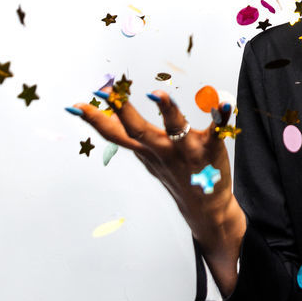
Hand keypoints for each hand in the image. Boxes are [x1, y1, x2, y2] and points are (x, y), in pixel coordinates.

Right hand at [67, 80, 245, 250]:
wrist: (207, 207)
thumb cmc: (175, 174)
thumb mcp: (146, 156)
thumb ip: (130, 134)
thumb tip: (105, 111)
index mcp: (146, 151)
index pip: (116, 134)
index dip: (96, 121)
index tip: (76, 106)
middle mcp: (163, 151)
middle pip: (138, 131)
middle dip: (122, 111)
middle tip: (107, 93)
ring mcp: (187, 150)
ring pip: (175, 130)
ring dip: (167, 112)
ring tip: (159, 94)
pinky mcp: (211, 149)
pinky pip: (217, 132)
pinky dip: (220, 117)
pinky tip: (224, 103)